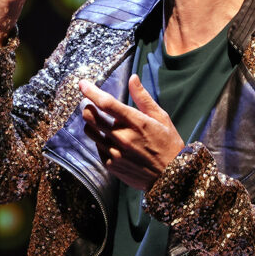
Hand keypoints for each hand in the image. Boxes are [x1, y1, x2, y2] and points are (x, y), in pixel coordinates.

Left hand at [79, 74, 184, 190]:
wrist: (171, 177)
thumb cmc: (168, 144)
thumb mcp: (161, 118)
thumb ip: (143, 98)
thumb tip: (132, 78)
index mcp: (136, 122)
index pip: (107, 103)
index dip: (91, 92)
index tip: (83, 84)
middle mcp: (122, 137)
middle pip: (91, 117)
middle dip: (88, 107)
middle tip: (90, 105)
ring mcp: (115, 153)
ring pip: (90, 132)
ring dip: (92, 124)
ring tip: (100, 123)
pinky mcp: (111, 165)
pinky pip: (98, 148)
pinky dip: (101, 141)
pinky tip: (112, 141)